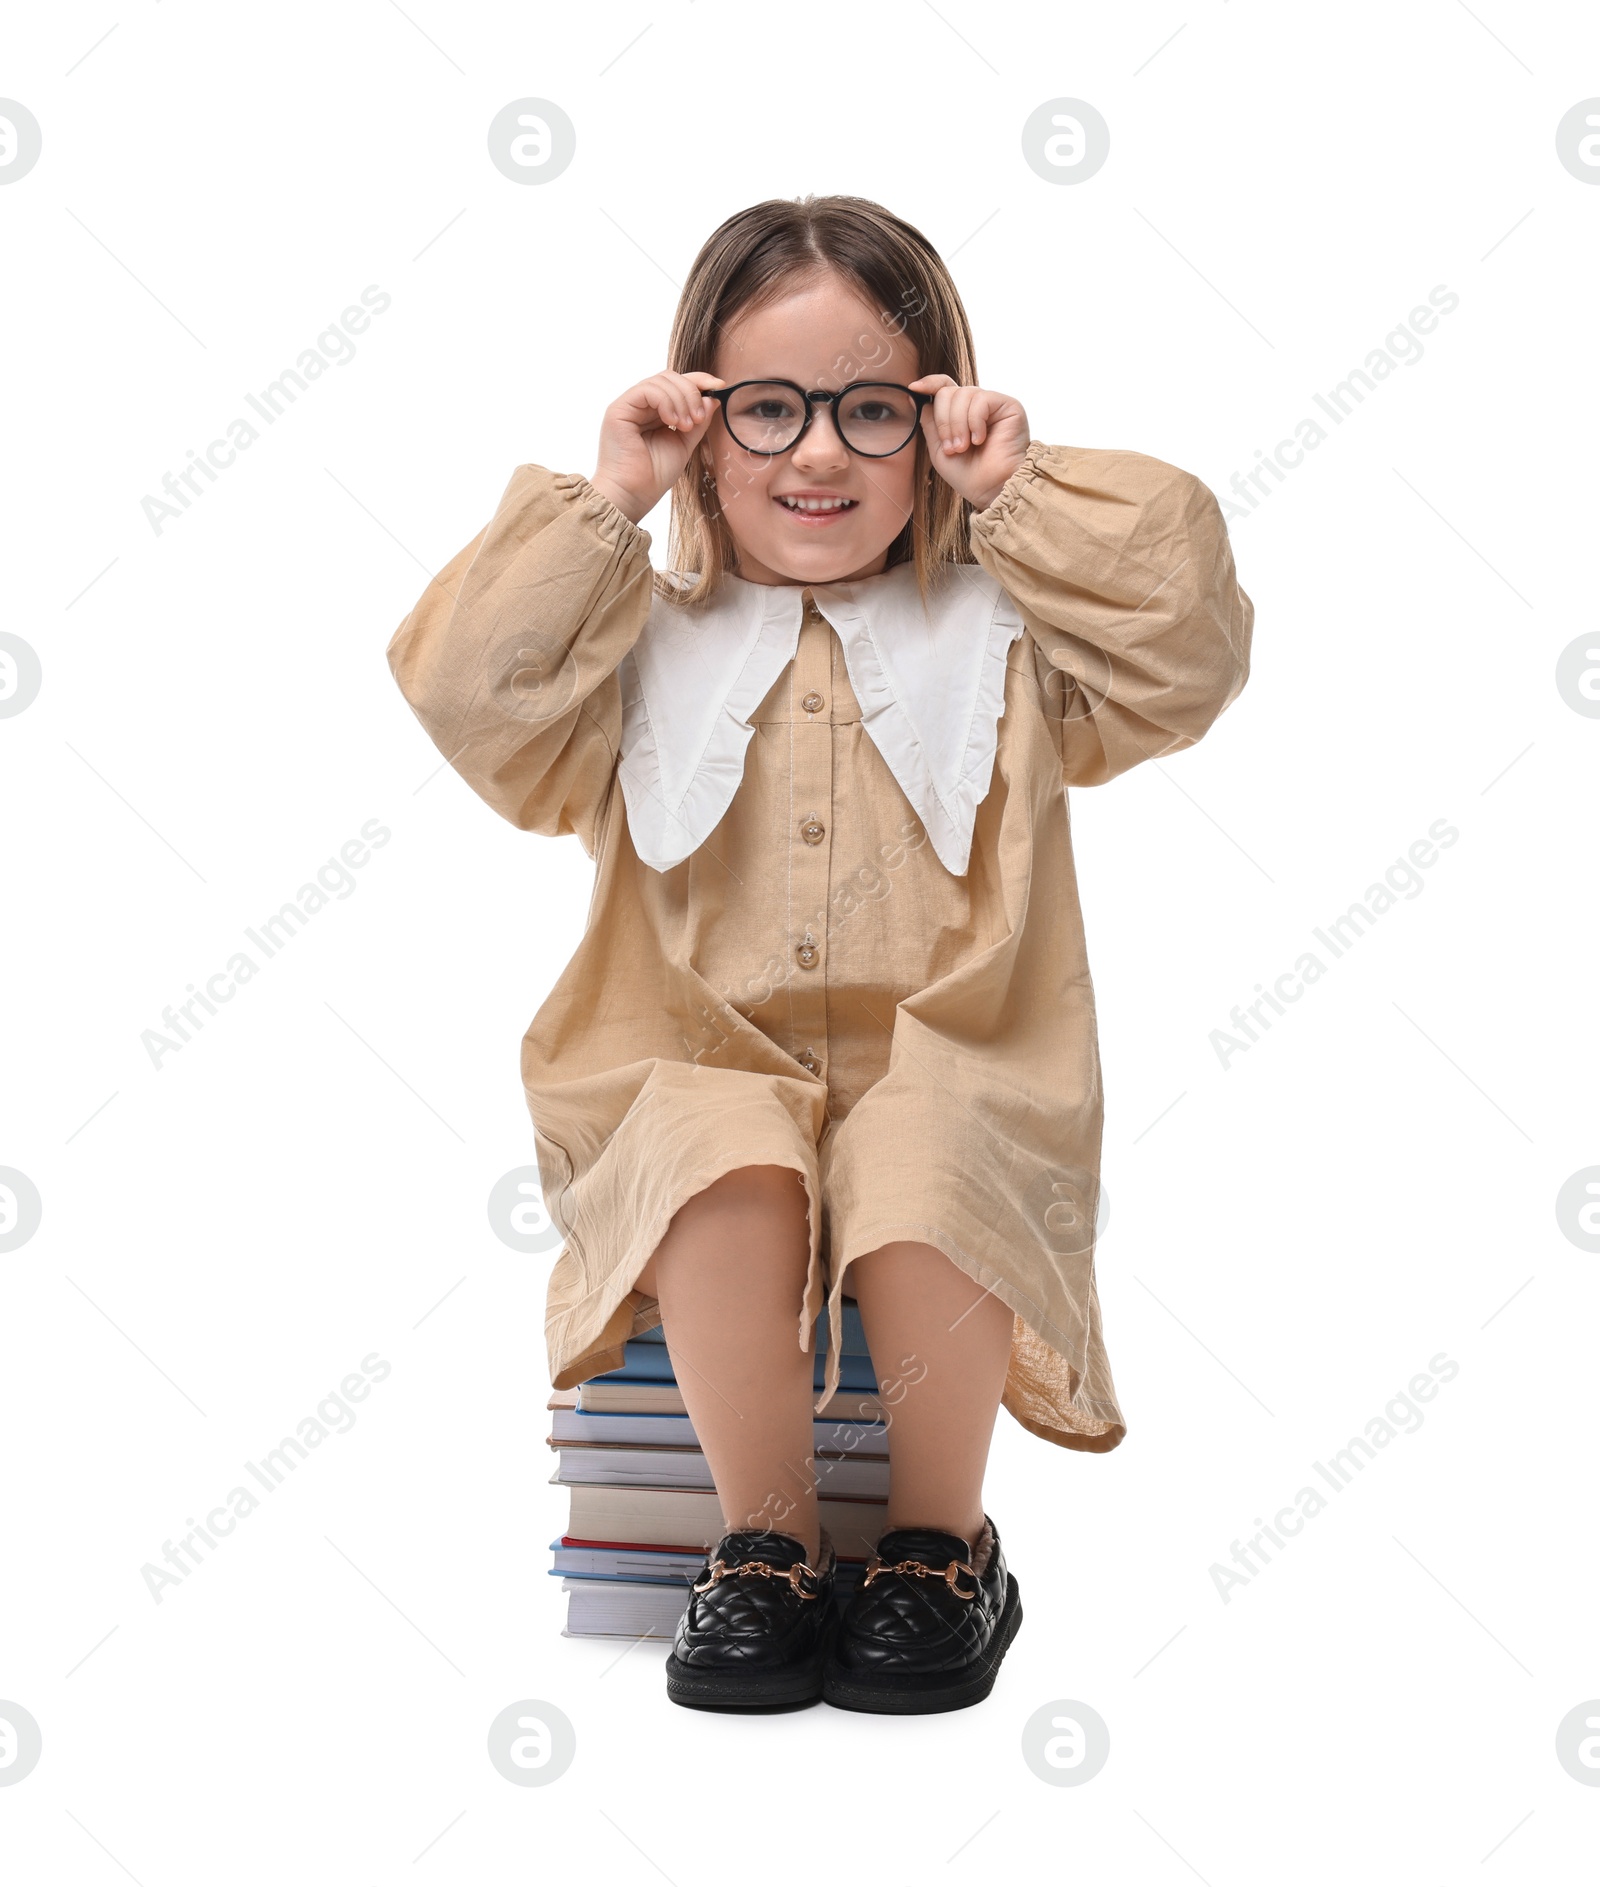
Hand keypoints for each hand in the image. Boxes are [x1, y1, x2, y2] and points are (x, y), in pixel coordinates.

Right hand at [591, 370, 725, 523]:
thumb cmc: (654, 476)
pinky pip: (647, 389)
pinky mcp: (619, 409)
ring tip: (686, 426)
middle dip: (692, 393)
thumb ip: (698, 422)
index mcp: (655, 413)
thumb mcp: (684, 445)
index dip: (699, 382)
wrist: (633, 496)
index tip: (720, 386)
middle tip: (698, 418)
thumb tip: (713, 398)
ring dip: (682, 400)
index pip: (678, 385)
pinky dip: (666, 401)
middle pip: (671, 378)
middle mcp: (641, 406)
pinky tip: (673, 422)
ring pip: (661, 380)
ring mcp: (629, 406)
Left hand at [910, 375, 1030, 511]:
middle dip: (944, 421)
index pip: (944, 387)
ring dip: (958, 425)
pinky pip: (981, 400)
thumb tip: (920, 401)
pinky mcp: (1008, 405)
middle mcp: (976, 405)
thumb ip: (930, 424)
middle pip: (948, 392)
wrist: (991, 488)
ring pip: (962, 395)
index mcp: (960, 413)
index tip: (914, 388)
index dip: (929, 384)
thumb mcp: (939, 450)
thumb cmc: (968, 475)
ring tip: (964, 447)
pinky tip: (979, 440)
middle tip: (952, 447)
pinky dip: (974, 422)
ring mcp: (992, 404)